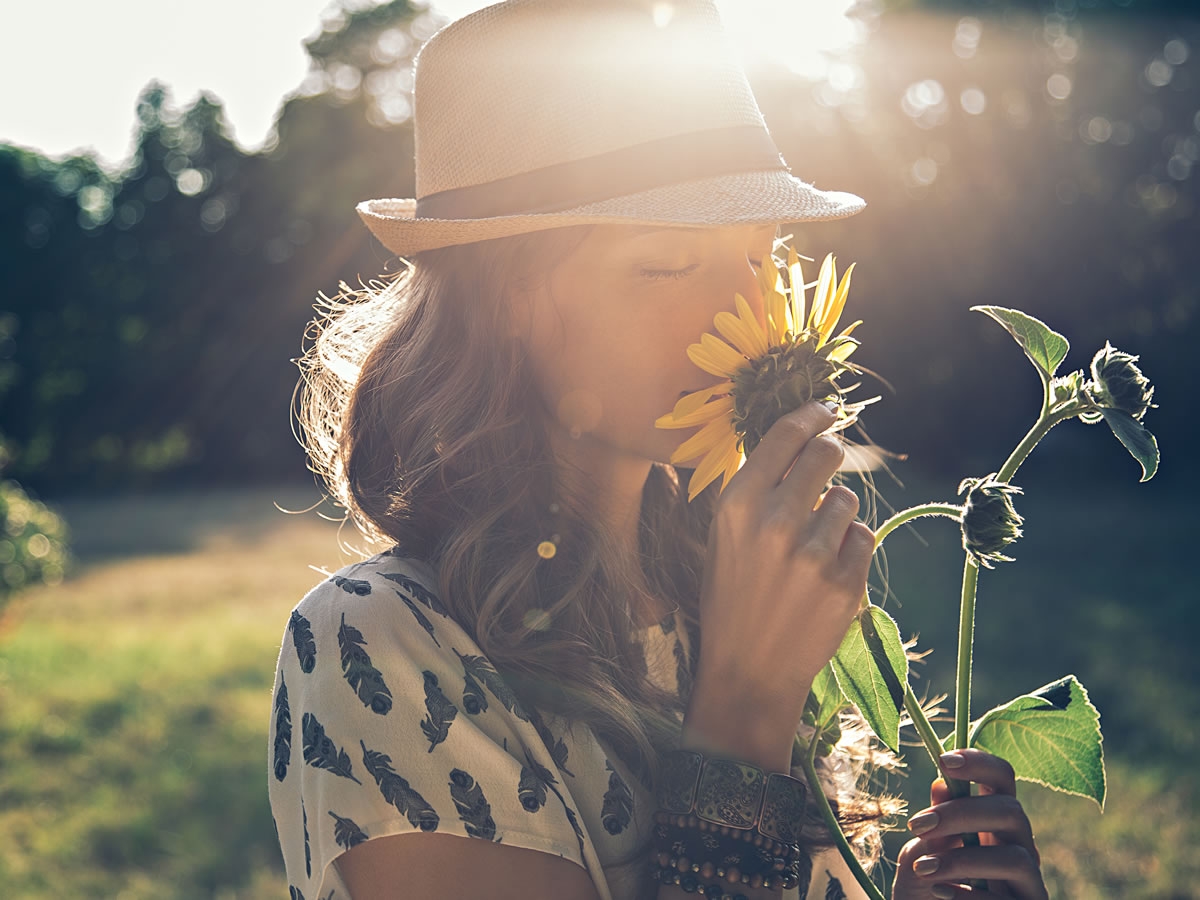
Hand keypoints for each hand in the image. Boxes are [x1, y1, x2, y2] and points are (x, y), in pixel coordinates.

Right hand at [683, 401, 874, 767]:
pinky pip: (864, 537)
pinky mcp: (845, 582)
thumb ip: (756, 488)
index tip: (825, 409)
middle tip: (825, 470)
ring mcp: (813, 553)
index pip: (786, 435)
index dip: (811, 414)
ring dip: (837, 513)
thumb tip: (797, 438)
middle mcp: (775, 522)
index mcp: (737, 504)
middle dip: (830, 456)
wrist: (747, 670)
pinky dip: (850, 548)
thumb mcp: (723, 535)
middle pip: (827, 455)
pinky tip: (825, 571)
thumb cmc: (731, 596)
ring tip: (812, 545)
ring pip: (848, 499)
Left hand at [893, 749, 1047, 899]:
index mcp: (992, 822)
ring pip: (1017, 858)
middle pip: (1012, 812)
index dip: (980, 762)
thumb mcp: (920, 855)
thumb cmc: (926, 890)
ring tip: (922, 868)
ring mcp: (1028, 882)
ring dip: (963, 859)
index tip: (943, 760)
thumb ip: (933, 826)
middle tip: (917, 825)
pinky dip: (970, 894)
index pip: (1002, 779)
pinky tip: (939, 892)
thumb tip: (941, 785)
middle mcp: (1017, 846)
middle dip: (961, 813)